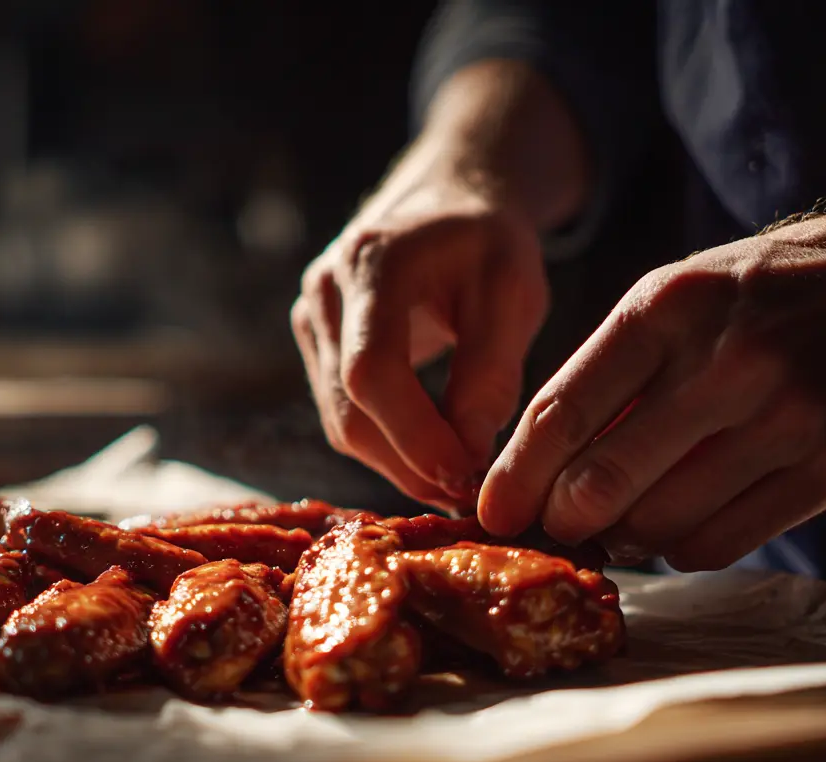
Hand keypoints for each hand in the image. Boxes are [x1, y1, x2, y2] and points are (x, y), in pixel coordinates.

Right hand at [292, 161, 548, 509]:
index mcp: (373, 262)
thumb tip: (469, 457)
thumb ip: (491, 371)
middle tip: (467, 495)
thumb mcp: (514, 291)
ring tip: (457, 479)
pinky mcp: (315, 343)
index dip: (414, 436)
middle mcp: (326, 291)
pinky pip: (343, 414)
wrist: (449, 202)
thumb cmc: (488, 241)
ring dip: (398, 463)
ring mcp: (311, 317)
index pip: (370, 370)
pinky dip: (387, 445)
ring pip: (341, 422)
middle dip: (408, 463)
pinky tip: (432, 454)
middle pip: (348, 408)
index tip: (465, 476)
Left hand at [478, 199, 825, 569]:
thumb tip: (542, 457)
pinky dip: (685, 546)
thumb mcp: (688, 293)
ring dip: (626, 538)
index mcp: (671, 305)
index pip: (563, 408)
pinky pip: (726, 538)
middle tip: (553, 527)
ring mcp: (788, 415)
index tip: (490, 510)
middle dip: (563, 518)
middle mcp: (727, 359)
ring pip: (663, 522)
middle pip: (604, 479)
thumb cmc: (779, 290)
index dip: (515, 475)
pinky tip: (680, 527)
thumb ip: (619, 368)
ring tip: (619, 526)